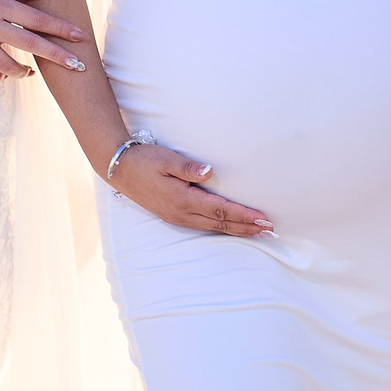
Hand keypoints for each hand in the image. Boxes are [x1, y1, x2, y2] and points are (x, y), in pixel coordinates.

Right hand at [109, 143, 273, 238]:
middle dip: (246, 227)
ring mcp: (177, 217)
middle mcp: (182, 213)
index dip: (243, 216)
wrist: (119, 169)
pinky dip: (223, 228)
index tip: (263, 218)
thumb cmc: (145, 160)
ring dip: (237, 230)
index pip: (220, 211)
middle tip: (270, 230)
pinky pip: (204, 226)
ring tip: (258, 232)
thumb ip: (188, 166)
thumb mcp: (166, 159)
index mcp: (182, 200)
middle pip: (221, 224)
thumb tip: (209, 171)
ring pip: (213, 228)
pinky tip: (233, 228)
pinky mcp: (174, 216)